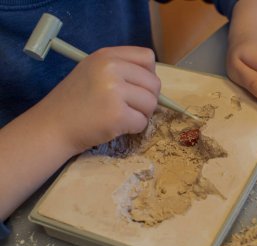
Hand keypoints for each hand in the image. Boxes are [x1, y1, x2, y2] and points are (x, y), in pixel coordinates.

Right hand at [35, 46, 160, 152]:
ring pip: (151, 103)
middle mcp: (111, 69)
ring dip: (141, 114)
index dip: (148, 75)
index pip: (147, 57)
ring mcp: (114, 92)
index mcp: (106, 56)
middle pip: (154, 83)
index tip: (138, 86)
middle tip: (130, 107)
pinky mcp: (117, 115)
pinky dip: (133, 128)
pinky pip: (142, 122)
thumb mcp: (93, 71)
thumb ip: (121, 69)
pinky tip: (116, 126)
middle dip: (147, 98)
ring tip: (122, 116)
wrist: (52, 126)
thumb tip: (153, 80)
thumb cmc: (74, 101)